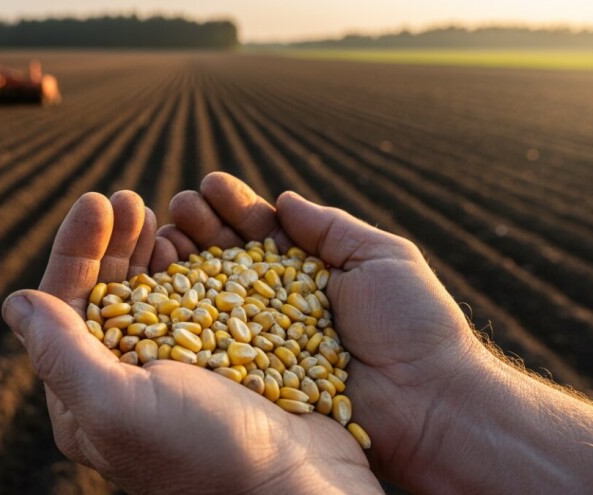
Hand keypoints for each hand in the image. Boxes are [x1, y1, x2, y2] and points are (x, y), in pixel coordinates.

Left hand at [2, 191, 381, 493]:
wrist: (299, 485)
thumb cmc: (205, 455)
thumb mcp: (118, 407)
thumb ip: (61, 354)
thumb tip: (14, 302)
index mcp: (88, 398)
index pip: (65, 310)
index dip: (75, 251)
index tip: (96, 202)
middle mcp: (126, 382)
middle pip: (106, 295)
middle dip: (113, 242)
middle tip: (129, 198)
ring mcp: (174, 370)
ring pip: (149, 294)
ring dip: (149, 249)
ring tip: (160, 212)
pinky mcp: (218, 360)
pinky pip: (194, 302)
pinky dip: (191, 268)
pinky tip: (195, 243)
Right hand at [162, 173, 489, 489]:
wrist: (427, 401)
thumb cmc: (412, 323)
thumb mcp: (381, 256)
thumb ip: (330, 228)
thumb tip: (283, 199)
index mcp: (313, 271)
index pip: (265, 231)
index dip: (237, 207)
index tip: (210, 186)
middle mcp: (283, 303)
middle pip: (233, 258)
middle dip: (204, 227)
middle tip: (179, 204)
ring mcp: (267, 339)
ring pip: (218, 295)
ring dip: (189, 261)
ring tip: (165, 233)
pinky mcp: (257, 375)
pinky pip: (218, 341)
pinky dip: (190, 313)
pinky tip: (165, 285)